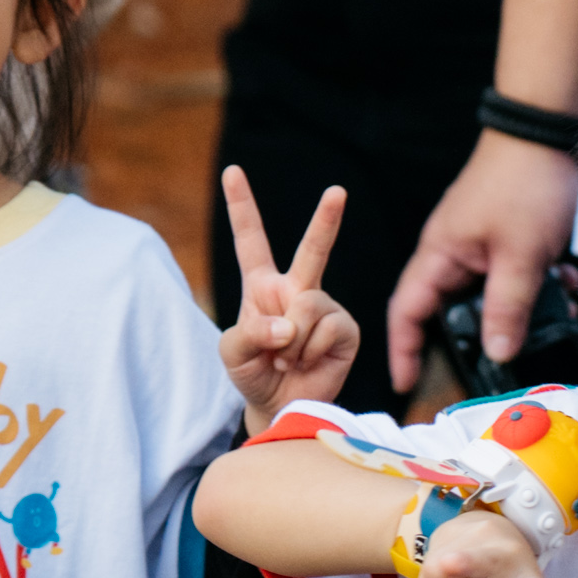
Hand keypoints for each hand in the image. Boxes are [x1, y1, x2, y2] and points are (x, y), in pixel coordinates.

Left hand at [215, 168, 359, 429]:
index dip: (242, 205)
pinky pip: (326, 329)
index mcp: (262, 285)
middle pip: (312, 248)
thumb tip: (290, 324)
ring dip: (291, 342)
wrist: (279, 406)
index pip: (251, 239)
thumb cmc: (253, 373)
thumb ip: (251, 332)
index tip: (231, 171)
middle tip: (337, 191)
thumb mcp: (233, 351)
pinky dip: (310, 351)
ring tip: (287, 358)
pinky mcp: (345, 328)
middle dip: (326, 219)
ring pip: (307, 307)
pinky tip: (308, 362)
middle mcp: (297, 289)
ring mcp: (324, 307)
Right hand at [386, 130, 577, 390]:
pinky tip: (559, 292)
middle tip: (479, 374)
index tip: (406, 383)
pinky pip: (506, 276)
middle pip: (444, 310)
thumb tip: (496, 353)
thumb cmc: (524, 181)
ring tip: (535, 334)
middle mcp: (451, 252)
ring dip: (507, 314)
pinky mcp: (501, 237)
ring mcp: (476, 244)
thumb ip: (507, 308)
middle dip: (463, 342)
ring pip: (482, 296)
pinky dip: (528, 289)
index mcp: (439, 255)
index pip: (407, 312)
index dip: (403, 350)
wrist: (543, 128)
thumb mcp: (520, 255)